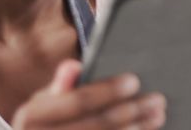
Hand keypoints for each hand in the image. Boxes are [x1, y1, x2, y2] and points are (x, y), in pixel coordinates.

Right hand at [11, 59, 165, 128]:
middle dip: (130, 111)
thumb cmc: (46, 122)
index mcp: (32, 117)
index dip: (106, 91)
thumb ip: (61, 86)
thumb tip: (74, 66)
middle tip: (157, 99)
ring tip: (157, 116)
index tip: (134, 80)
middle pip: (96, 125)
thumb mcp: (45, 103)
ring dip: (137, 129)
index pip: (77, 101)